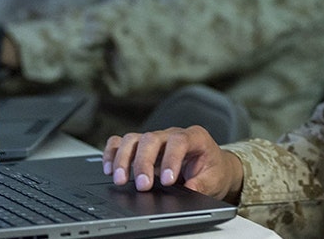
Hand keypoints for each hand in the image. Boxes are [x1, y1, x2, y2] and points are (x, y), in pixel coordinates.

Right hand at [102, 126, 243, 202]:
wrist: (212, 166)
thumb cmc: (213, 170)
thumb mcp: (214, 179)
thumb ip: (202, 184)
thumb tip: (189, 189)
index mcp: (195, 137)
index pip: (179, 141)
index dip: (171, 159)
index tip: (168, 181)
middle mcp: (172, 134)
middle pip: (151, 138)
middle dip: (144, 162)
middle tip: (142, 185)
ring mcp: (155, 139)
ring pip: (133, 138)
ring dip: (124, 158)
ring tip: (120, 179)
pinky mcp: (142, 147)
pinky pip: (122, 142)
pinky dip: (112, 153)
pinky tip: (109, 169)